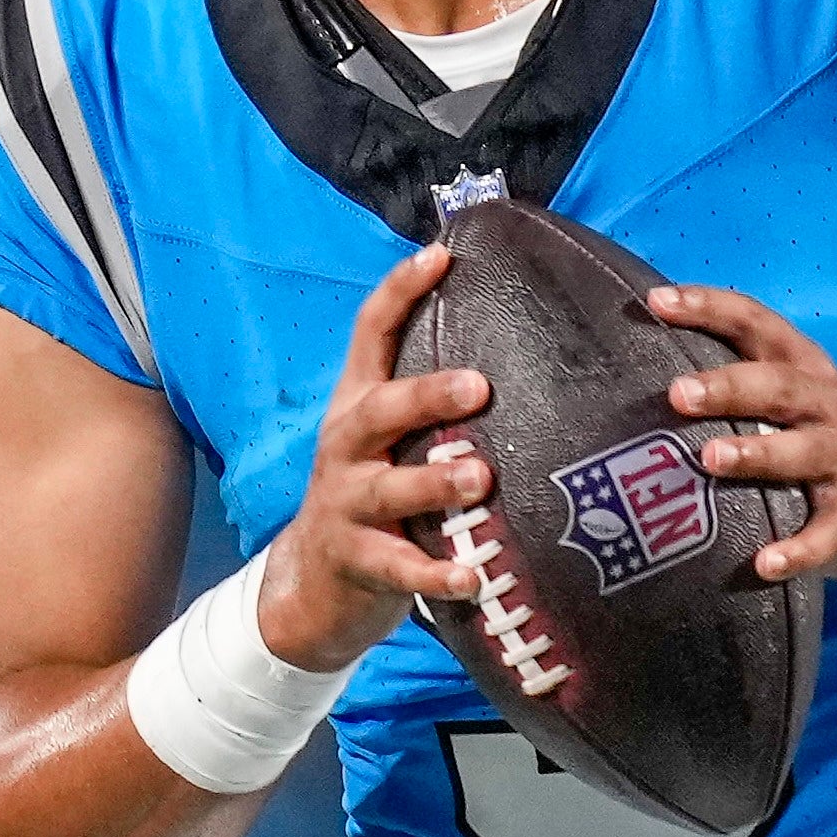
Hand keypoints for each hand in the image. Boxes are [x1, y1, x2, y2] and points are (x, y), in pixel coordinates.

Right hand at [254, 243, 490, 670]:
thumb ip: (436, 403)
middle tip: (480, 386)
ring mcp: (347, 504)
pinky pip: (399, 569)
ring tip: (479, 478)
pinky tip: (473, 577)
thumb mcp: (394, 441)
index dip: (399, 292)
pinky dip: (436, 574)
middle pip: (379, 410)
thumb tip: (522, 354)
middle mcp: (348, 446)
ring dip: (434, 483)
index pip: (370, 335)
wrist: (314, 583)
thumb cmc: (379, 496)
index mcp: (360, 406)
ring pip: (388, 488)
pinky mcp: (357, 561)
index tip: (440, 254)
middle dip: (427, 395)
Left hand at [651, 284, 836, 585]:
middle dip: (729, 387)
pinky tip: (765, 564)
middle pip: (780, 387)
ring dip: (757, 453)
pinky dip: (798, 550)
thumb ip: (731, 378)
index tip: (657, 304)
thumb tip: (629, 362)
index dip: (709, 308)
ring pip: (803, 453)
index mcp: (803, 368)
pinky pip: (825, 534)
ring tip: (711, 459)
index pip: (756, 324)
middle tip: (677, 394)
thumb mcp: (784, 400)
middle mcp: (827, 406)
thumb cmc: (808, 441)